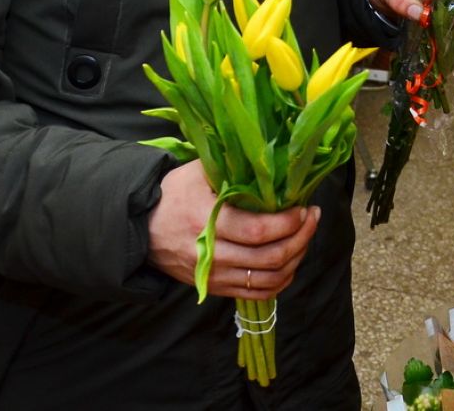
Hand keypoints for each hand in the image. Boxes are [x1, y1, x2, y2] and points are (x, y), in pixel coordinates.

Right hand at [147, 160, 319, 299]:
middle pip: (269, 258)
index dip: (288, 223)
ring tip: (305, 236)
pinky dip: (280, 280)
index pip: (258, 232)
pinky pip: (257, 293)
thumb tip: (271, 159)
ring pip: (268, 279)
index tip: (304, 207)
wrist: (141, 228)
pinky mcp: (215, 287)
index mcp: (206, 220)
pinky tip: (291, 260)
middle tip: (312, 218)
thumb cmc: (173, 194)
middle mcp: (210, 254)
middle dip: (301, 238)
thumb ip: (231, 166)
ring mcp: (213, 275)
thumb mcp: (197, 171)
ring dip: (295, 259)